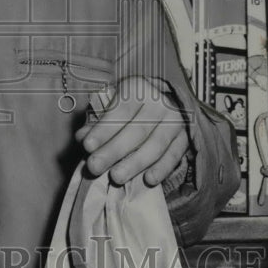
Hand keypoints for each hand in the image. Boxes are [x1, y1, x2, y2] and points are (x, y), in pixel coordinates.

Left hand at [75, 77, 189, 186]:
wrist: (164, 102)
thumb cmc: (128, 106)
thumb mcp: (112, 106)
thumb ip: (97, 122)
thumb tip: (82, 137)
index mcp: (138, 88)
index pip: (119, 112)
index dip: (103, 130)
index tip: (87, 146)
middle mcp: (159, 102)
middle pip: (136, 131)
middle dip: (113, 151)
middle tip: (94, 167)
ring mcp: (175, 120)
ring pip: (155, 145)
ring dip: (135, 163)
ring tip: (116, 177)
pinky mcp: (185, 138)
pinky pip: (173, 156)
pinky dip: (162, 169)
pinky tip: (149, 180)